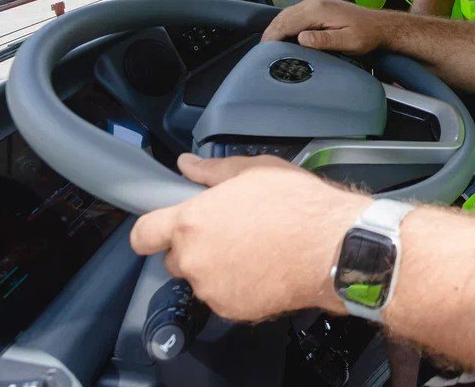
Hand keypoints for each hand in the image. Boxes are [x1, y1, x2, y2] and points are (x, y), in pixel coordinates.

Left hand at [130, 153, 370, 320]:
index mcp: (191, 222)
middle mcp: (194, 259)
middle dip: (194, 246)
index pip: (143, 234)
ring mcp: (212, 289)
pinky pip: (224, 296)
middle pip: (175, 257)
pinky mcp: (233, 310)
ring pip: (202, 278)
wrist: (331, 249)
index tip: (162, 228)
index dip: (150, 230)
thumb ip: (211, 171)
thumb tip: (186, 165)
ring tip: (253, 248)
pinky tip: (264, 267)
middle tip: (228, 230)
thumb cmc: (296, 205)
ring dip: (217, 267)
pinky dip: (237, 286)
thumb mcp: (254, 171)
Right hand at [262, 0, 389, 54]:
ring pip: (287, 14)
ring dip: (276, 28)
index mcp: (318, 10)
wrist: (379, 26)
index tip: (264, 51)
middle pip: (284, 16)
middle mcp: (314, 2)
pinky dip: (285, 24)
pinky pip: (295, 14)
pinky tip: (283, 36)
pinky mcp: (318, 7)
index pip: (287, 22)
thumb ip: (324, 40)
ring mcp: (315, 3)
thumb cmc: (366, 36)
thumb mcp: (348, 42)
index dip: (273, 37)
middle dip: (271, 33)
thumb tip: (301, 39)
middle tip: (261, 52)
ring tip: (268, 46)